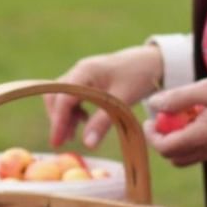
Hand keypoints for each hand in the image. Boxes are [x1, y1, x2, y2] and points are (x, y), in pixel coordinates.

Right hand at [46, 44, 165, 147]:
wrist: (150, 61)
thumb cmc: (138, 77)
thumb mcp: (122, 101)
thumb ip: (103, 122)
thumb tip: (88, 145)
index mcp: (84, 72)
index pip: (63, 98)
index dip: (58, 121)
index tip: (57, 142)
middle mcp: (78, 71)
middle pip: (56, 96)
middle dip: (57, 119)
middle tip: (62, 142)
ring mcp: (81, 75)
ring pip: (62, 97)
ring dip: (64, 116)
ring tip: (72, 136)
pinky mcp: (86, 80)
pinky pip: (71, 96)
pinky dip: (73, 111)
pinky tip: (84, 121)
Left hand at [144, 76, 206, 167]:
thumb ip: (179, 97)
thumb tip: (154, 104)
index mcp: (203, 137)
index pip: (165, 148)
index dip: (152, 135)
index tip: (151, 120)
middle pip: (175, 157)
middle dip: (165, 140)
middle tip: (167, 119)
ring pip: (191, 157)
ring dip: (182, 141)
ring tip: (190, 116)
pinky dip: (199, 140)